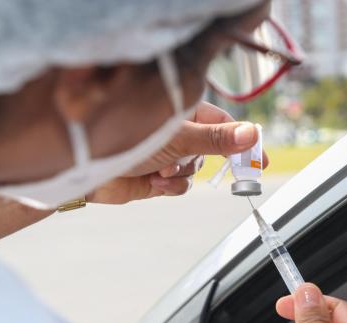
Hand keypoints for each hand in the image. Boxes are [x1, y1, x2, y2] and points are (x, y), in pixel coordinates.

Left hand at [87, 102, 268, 204]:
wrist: (86, 167)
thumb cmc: (127, 137)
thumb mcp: (179, 137)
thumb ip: (216, 139)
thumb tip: (250, 134)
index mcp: (185, 112)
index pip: (225, 125)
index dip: (244, 142)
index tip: (260, 158)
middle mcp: (179, 132)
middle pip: (212, 151)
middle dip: (202, 160)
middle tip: (202, 165)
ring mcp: (169, 155)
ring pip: (196, 171)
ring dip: (181, 175)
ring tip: (160, 170)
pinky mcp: (158, 176)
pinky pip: (180, 186)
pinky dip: (171, 187)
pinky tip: (155, 182)